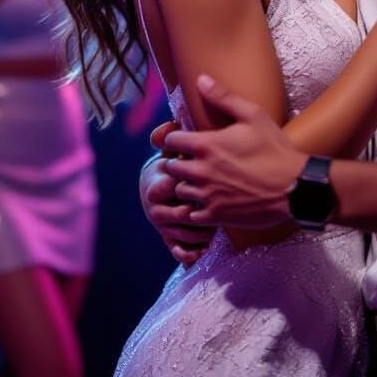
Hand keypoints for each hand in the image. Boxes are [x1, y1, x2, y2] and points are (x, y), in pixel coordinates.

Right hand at [139, 141, 216, 265]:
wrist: (158, 184)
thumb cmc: (174, 162)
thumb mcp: (173, 147)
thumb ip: (173, 134)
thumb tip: (173, 124)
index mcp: (157, 184)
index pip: (174, 187)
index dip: (193, 184)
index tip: (211, 179)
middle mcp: (155, 207)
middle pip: (179, 215)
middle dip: (200, 211)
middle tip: (220, 205)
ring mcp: (161, 225)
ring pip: (182, 234)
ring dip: (202, 231)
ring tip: (219, 223)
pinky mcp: (167, 239)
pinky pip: (178, 251)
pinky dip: (191, 252)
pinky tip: (207, 247)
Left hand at [163, 75, 305, 229]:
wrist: (295, 187)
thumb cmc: (275, 149)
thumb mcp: (253, 115)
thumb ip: (223, 97)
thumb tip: (201, 79)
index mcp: (207, 145)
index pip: (170, 140)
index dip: (175, 139)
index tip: (185, 140)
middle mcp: (202, 170)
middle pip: (171, 167)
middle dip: (179, 162)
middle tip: (193, 161)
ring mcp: (208, 195)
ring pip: (179, 191)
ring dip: (186, 185)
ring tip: (200, 181)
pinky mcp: (217, 215)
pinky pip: (191, 215)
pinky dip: (195, 209)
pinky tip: (209, 201)